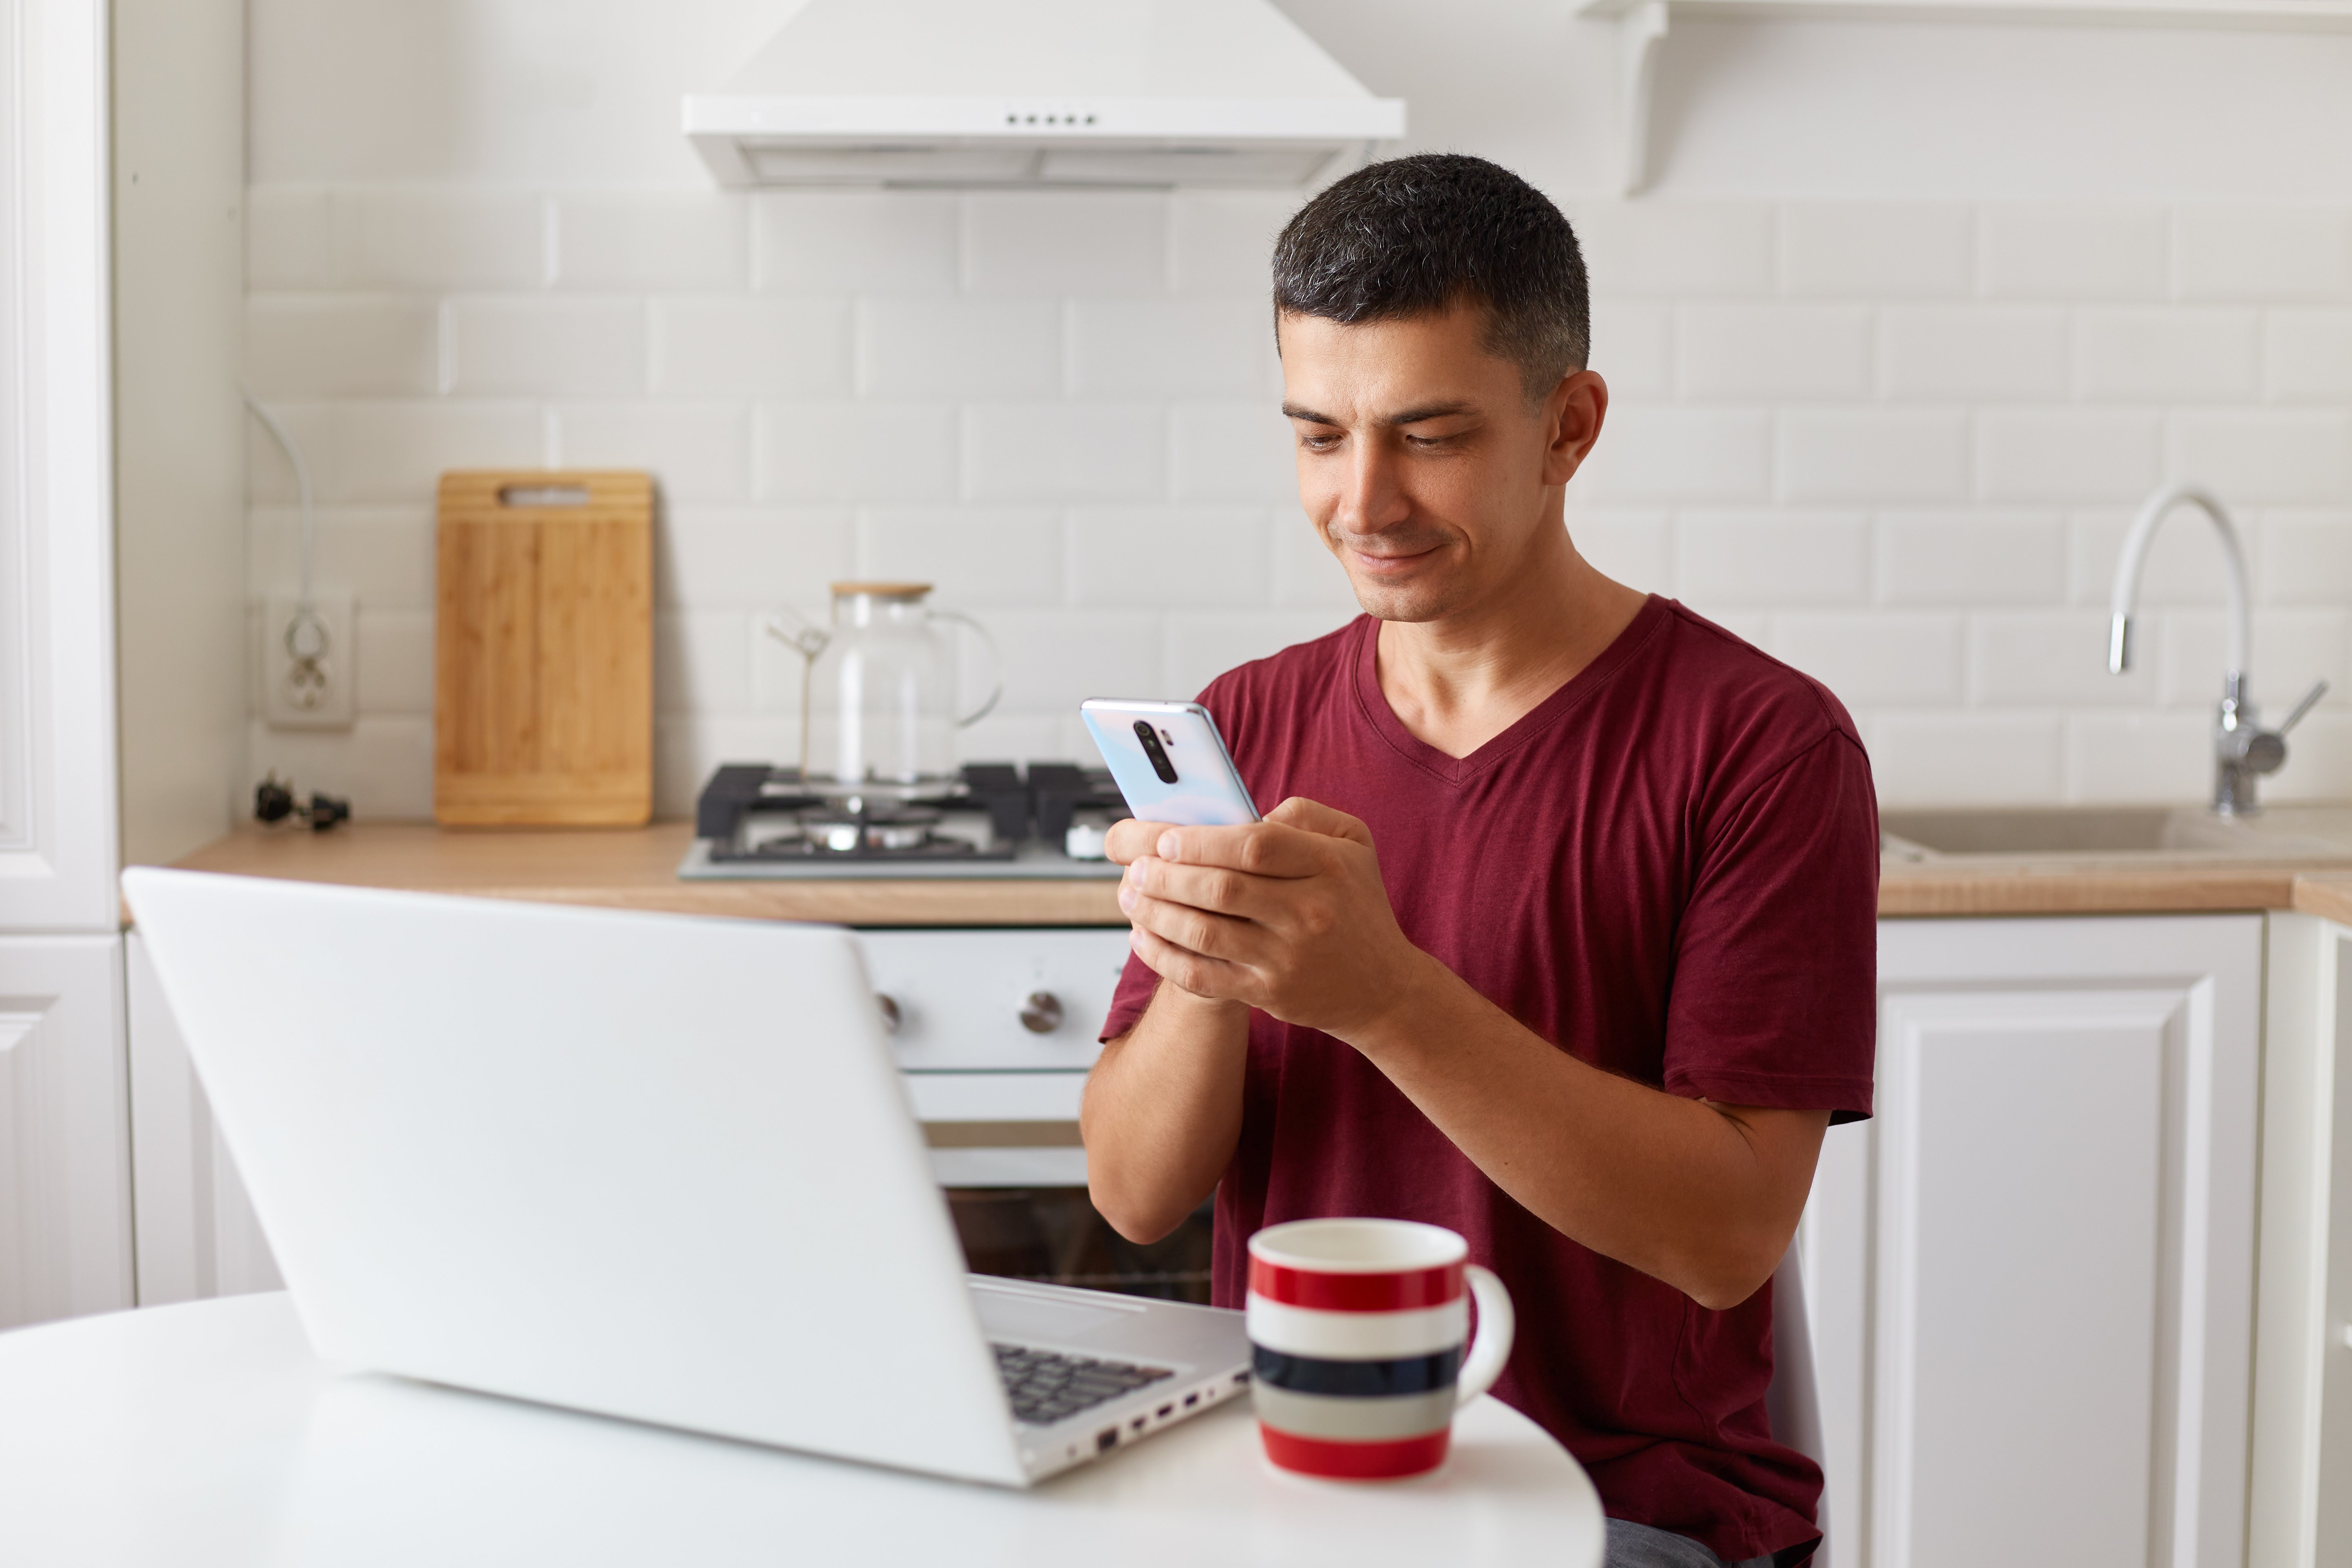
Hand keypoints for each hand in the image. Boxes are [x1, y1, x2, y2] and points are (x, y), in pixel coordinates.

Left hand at [1114, 798, 1431, 1039]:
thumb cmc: (1356, 905)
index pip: (1255, 845)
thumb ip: (1305, 815)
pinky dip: (1163, 955)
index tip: (1166, 839)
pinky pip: (1202, 975)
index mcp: (1328, 866)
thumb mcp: (1354, 845)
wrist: (1384, 989)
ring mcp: (1287, 958)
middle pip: (1221, 888)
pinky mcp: (1268, 993)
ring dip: (1156, 912)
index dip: (1201, 841)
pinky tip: (1143, 936)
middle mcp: (1309, 912)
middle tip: (1136, 866)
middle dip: (1166, 875)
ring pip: (1203, 932)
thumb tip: (1247, 814)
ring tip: (1130, 895)